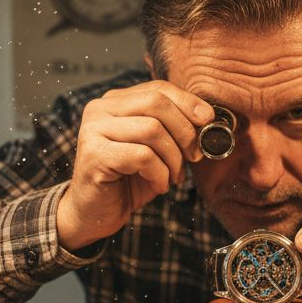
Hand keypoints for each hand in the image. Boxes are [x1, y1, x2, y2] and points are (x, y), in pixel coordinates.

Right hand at [56, 81, 213, 250]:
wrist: (95, 214)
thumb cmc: (128, 181)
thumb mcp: (155, 150)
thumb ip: (172, 129)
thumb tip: (207, 118)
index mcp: (115, 102)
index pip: (157, 88)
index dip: (187, 102)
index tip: (208, 120)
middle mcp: (100, 109)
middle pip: (156, 102)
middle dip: (184, 131)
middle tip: (195, 157)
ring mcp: (93, 130)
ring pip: (152, 129)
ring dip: (173, 158)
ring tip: (174, 177)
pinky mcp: (94, 154)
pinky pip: (142, 156)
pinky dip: (159, 174)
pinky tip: (159, 186)